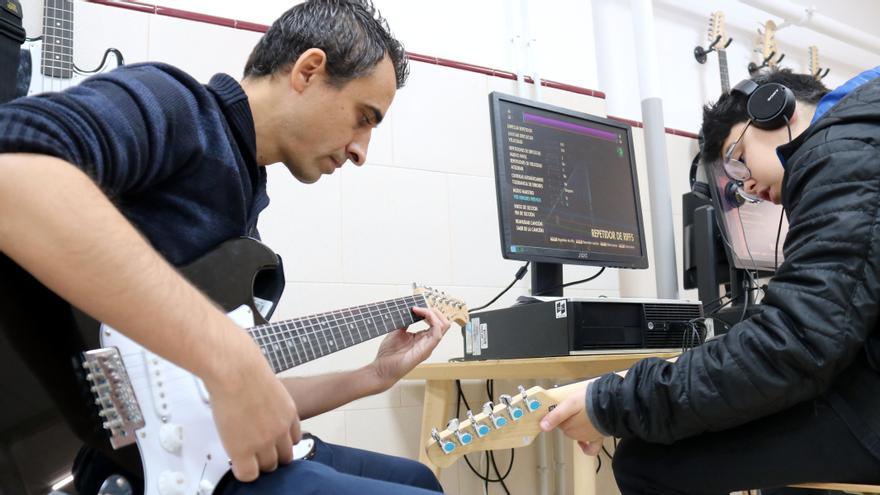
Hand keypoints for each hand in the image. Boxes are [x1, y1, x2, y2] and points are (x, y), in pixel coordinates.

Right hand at [203, 326, 301, 481]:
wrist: (235, 369)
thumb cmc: (246, 368)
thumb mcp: (270, 386)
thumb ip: (270, 402)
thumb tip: (260, 404)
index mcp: (289, 413)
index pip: (294, 439)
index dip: (281, 443)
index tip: (273, 444)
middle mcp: (281, 429)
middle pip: (284, 457)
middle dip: (272, 456)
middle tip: (257, 454)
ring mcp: (264, 441)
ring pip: (268, 466)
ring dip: (258, 465)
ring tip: (246, 458)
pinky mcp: (244, 449)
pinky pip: (248, 473)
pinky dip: (244, 473)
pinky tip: (237, 464)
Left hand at [371, 307, 450, 386]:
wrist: (381, 369)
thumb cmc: (388, 354)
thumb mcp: (397, 331)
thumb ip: (405, 321)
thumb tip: (408, 310)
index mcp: (422, 337)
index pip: (435, 321)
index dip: (428, 311)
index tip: (414, 307)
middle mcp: (428, 341)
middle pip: (443, 322)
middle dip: (434, 310)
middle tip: (419, 308)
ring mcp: (428, 346)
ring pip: (444, 326)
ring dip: (433, 314)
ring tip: (419, 310)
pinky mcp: (426, 351)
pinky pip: (437, 334)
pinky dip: (432, 321)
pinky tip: (421, 316)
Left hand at [539, 380, 605, 454]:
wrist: (612, 405)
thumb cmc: (590, 402)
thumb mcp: (569, 404)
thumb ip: (556, 416)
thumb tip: (543, 426)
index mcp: (568, 427)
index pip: (558, 423)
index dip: (559, 414)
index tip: (562, 407)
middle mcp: (577, 435)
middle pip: (567, 428)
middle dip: (568, 420)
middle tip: (574, 408)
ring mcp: (588, 437)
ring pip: (577, 435)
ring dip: (577, 427)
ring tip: (583, 414)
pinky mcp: (598, 438)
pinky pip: (591, 448)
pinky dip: (586, 447)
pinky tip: (583, 444)